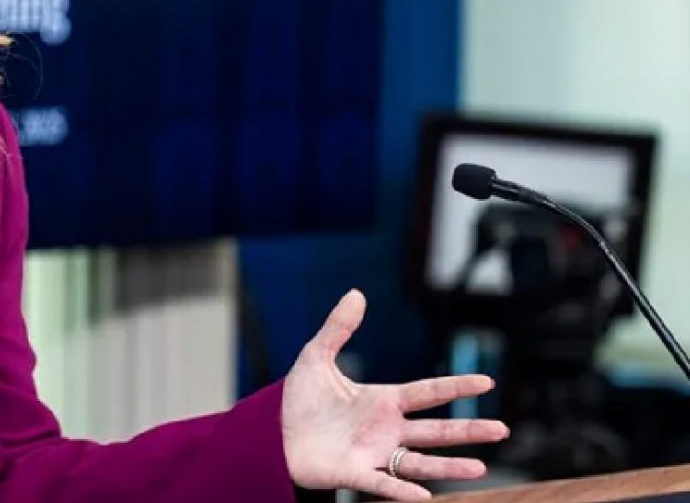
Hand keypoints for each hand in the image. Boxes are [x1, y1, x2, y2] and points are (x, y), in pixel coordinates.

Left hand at [281, 290, 509, 501]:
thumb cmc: (298, 399)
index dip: (455, 386)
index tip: (487, 382)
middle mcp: (386, 429)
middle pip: (435, 430)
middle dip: (468, 430)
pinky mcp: (355, 473)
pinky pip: (384, 483)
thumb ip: (337, 328)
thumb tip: (356, 293)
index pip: (427, 392)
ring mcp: (374, 453)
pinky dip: (402, 489)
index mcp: (382, 401)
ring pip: (419, 461)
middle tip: (502, 429)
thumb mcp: (315, 357)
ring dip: (449, 465)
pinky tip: (425, 496)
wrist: (273, 433)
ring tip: (481, 468)